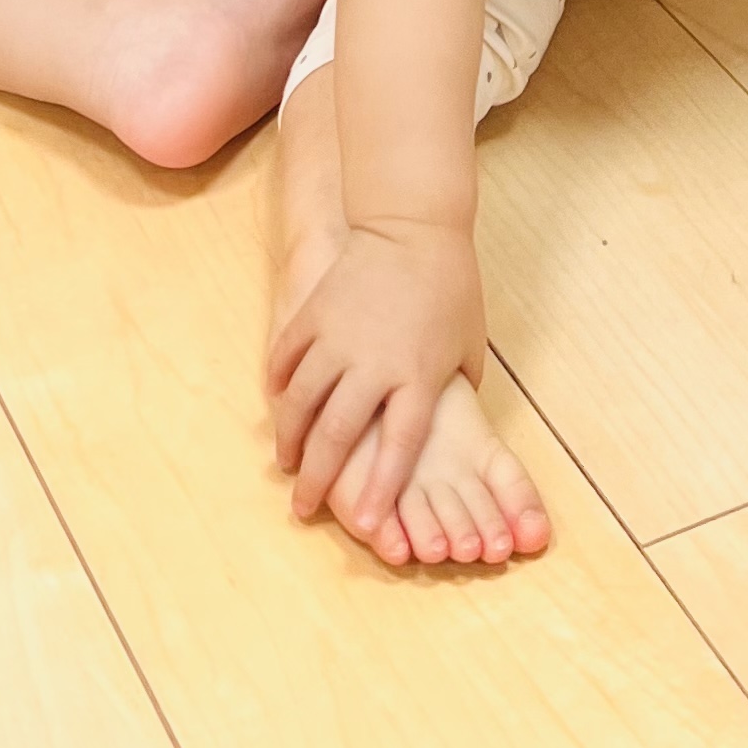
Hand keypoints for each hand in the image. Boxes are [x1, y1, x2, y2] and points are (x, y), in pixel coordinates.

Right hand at [267, 225, 485, 521]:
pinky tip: (279, 405)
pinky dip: (279, 384)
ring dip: (290, 438)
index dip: (383, 491)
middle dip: (319, 480)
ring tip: (286, 463)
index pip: (398, 448)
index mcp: (417, 376)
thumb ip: (453, 392)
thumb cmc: (451, 285)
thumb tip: (443, 430)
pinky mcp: (315, 311)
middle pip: (338, 434)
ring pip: (301, 400)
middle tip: (304, 508)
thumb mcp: (468, 344)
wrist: (415, 223)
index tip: (368, 525)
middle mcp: (373, 362)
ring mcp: (338, 335)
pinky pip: (287, 356)